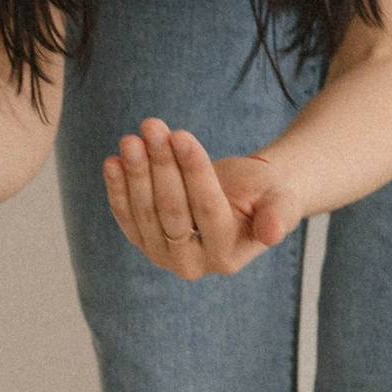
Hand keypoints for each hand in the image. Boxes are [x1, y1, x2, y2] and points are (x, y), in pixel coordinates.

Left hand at [105, 122, 302, 279]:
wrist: (242, 197)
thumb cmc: (264, 194)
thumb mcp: (280, 199)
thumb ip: (279, 215)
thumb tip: (273, 233)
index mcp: (228, 256)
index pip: (207, 209)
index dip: (194, 172)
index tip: (182, 135)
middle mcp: (193, 264)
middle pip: (172, 210)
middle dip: (161, 165)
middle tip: (152, 127)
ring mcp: (164, 256)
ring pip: (145, 211)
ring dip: (136, 172)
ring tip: (131, 138)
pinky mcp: (144, 242)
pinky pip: (126, 216)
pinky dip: (118, 188)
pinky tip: (112, 161)